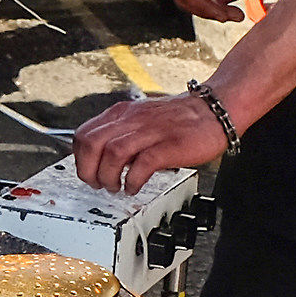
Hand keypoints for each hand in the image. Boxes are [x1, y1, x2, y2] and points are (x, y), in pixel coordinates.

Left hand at [73, 91, 227, 195]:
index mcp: (122, 114)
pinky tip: (134, 187)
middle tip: (97, 184)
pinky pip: (142, 164)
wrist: (216, 109)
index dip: (79, 158)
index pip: (83, 134)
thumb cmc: (179, 119)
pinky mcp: (169, 145)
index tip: (87, 172)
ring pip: (112, 154)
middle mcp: (132, 120)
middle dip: (87, 170)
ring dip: (108, 177)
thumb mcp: (140, 120)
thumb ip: (120, 134)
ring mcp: (151, 131)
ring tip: (116, 187)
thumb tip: (101, 158)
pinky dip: (133, 180)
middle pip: (91, 144)